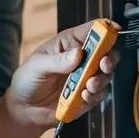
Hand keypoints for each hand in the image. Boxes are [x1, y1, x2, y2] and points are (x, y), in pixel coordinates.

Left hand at [4, 20, 121, 127]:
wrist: (23, 109)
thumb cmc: (27, 80)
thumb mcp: (37, 66)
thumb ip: (57, 61)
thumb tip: (78, 53)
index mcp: (69, 44)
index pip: (92, 31)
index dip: (105, 28)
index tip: (115, 30)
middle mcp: (81, 59)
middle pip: (107, 52)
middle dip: (110, 58)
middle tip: (103, 65)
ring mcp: (85, 78)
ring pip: (106, 75)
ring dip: (102, 80)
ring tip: (89, 86)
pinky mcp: (87, 96)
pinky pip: (99, 94)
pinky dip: (95, 96)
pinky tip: (83, 97)